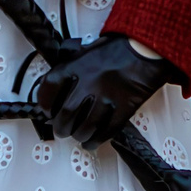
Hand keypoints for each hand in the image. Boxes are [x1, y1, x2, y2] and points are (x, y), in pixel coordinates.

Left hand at [33, 33, 177, 148]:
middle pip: (66, 115)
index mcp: (76, 65)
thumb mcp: (87, 50)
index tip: (46, 111)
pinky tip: (91, 141)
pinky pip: (106, 132)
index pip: (48, 89)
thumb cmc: (118, 49)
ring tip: (78, 135)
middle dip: (61, 127)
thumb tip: (56, 86)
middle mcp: (89, 82)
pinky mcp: (123, 109)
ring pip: (85, 127)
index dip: (44, 105)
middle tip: (61, 129)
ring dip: (78, 135)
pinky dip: (95, 140)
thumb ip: (71, 66)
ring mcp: (107, 97)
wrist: (146, 49)